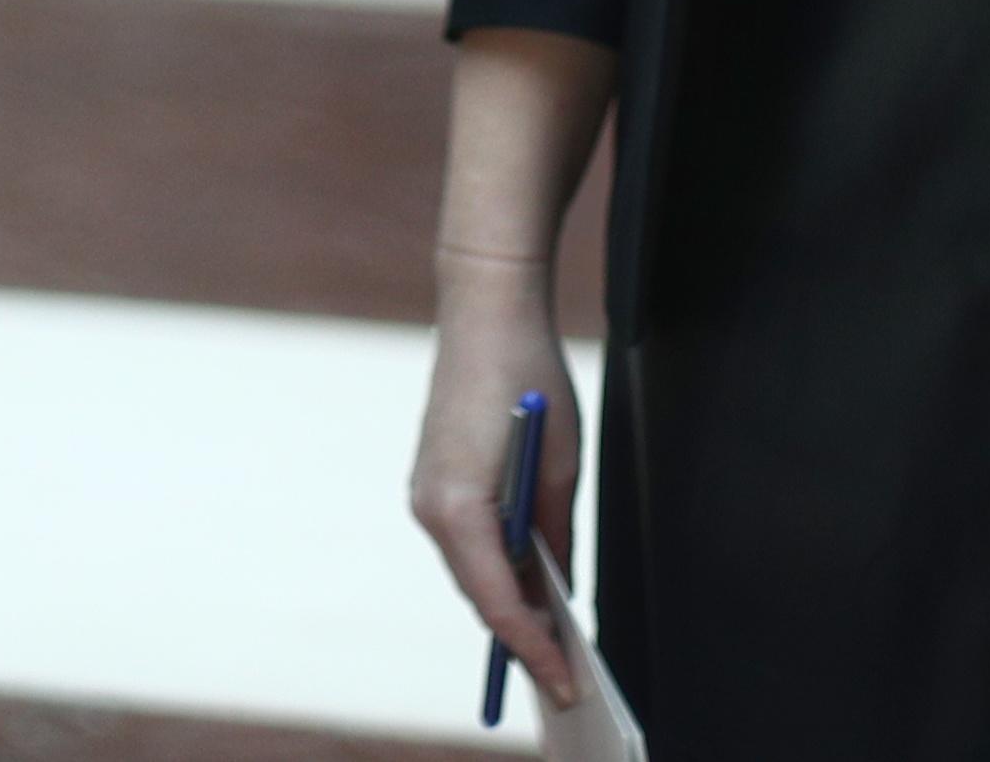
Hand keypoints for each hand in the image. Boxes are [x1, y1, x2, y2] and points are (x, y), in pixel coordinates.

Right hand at [410, 248, 585, 708]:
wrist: (486, 310)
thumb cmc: (529, 378)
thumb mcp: (559, 467)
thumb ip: (555, 536)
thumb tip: (560, 590)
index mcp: (459, 509)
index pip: (497, 604)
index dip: (533, 649)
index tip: (564, 680)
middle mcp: (429, 507)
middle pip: (478, 592)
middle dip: (520, 632)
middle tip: (565, 667)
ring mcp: (424, 492)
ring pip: (470, 568)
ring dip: (507, 598)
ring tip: (554, 630)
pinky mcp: (432, 477)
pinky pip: (464, 539)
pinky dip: (494, 563)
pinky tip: (529, 575)